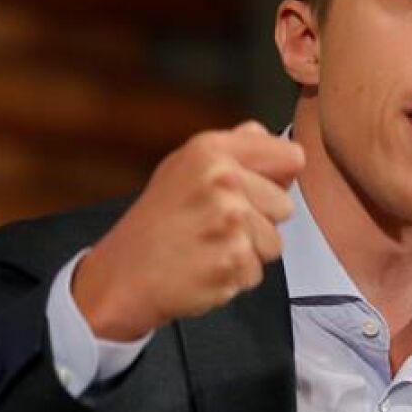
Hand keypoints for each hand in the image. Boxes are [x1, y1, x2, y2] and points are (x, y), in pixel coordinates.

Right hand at [72, 121, 305, 340]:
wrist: (120, 278)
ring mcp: (229, 222)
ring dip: (247, 252)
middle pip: (285, 206)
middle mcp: (223, 180)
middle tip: (214, 226)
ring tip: (208, 247)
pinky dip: (234, 277)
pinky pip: (257, 272)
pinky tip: (204, 268)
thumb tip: (268, 134)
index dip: (279, 178)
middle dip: (259, 221)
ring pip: (274, 243)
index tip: (256, 189)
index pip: (291, 156)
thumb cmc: (153, 224)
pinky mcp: (232, 261)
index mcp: (212, 151)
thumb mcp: (182, 167)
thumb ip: (232, 147)